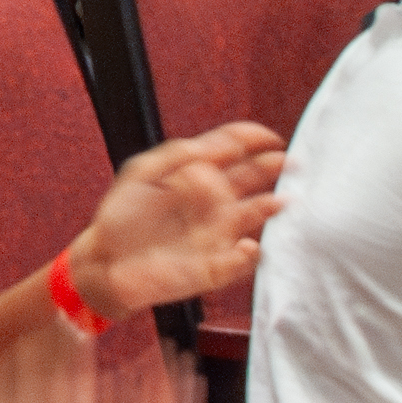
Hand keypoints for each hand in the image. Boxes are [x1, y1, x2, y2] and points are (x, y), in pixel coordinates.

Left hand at [72, 122, 286, 314]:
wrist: (108, 262)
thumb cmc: (122, 215)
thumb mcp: (141, 173)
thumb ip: (175, 160)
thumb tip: (210, 165)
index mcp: (194, 172)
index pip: (228, 148)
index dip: (250, 139)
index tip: (270, 137)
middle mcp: (212, 199)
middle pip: (251, 177)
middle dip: (272, 167)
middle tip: (293, 162)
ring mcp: (218, 231)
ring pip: (255, 215)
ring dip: (272, 207)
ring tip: (284, 200)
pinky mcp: (217, 265)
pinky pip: (244, 259)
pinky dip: (250, 254)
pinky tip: (249, 245)